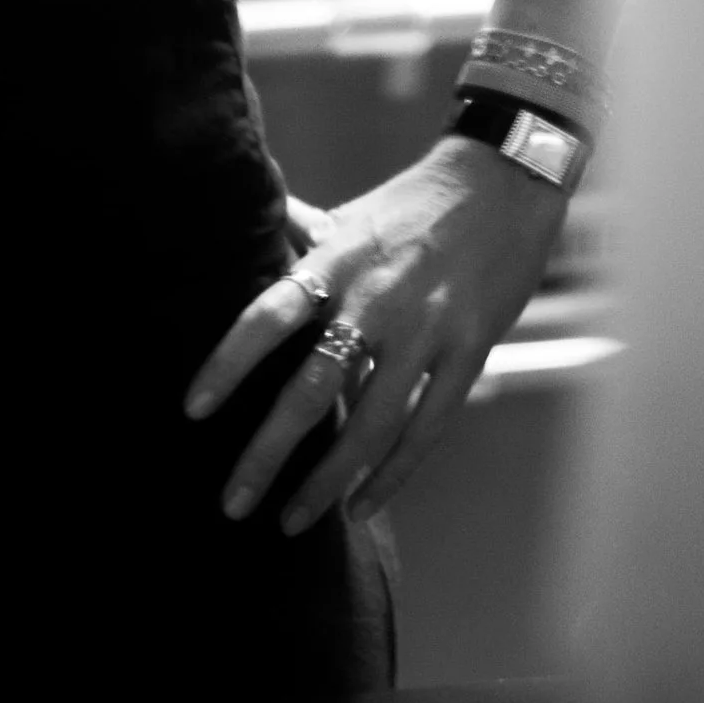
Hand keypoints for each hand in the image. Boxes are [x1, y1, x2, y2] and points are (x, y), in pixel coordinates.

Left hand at [185, 139, 568, 533]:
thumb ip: (302, 234)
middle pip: (313, 387)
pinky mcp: (469, 353)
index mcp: (339, 260)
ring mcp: (427, 330)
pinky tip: (360, 507)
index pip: (271, 314)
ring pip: (371, 424)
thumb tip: (249, 226)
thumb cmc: (418, 200)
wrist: (509, 181)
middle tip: (232, 502)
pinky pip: (427, 428)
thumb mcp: (353, 214)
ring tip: (289, 520)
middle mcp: (378, 299)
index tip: (194, 410)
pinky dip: (391, 475)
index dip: (230, 362)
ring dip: (326, 482)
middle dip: (268, 452)